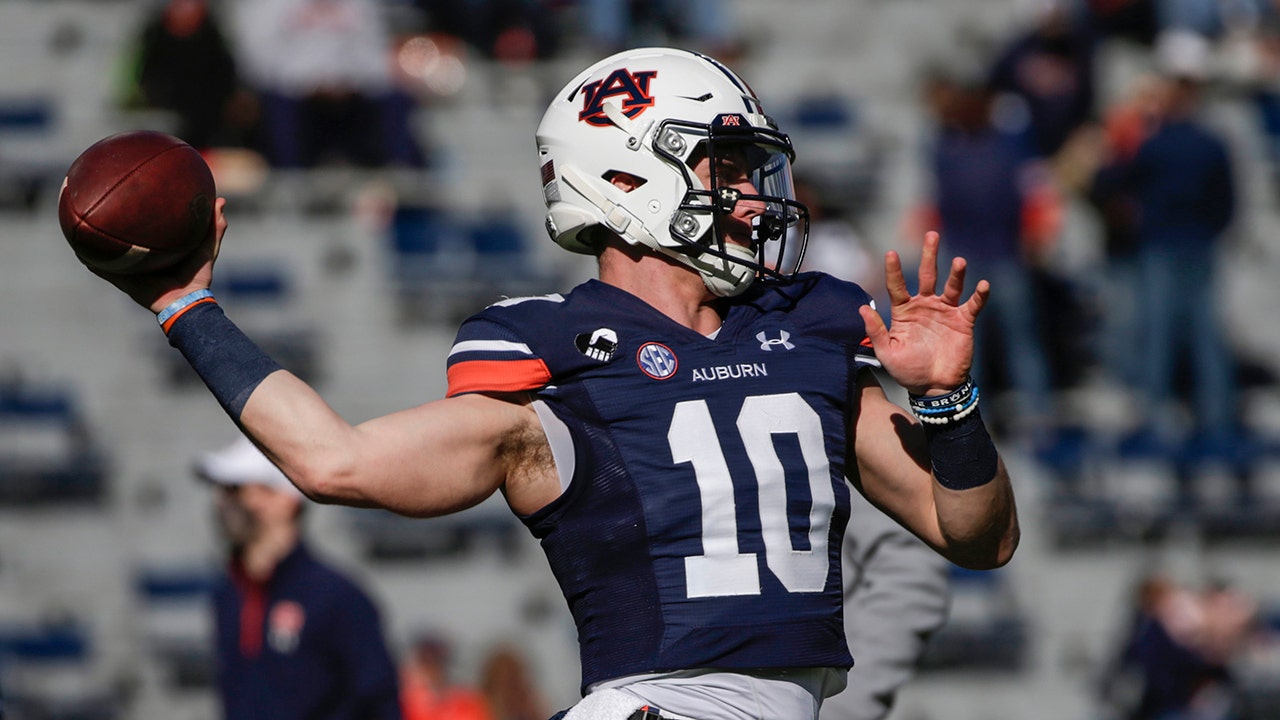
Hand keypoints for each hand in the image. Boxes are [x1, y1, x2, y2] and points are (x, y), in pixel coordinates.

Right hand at [88, 197, 227, 313]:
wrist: (187, 301)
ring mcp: (131, 270)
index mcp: (158, 250)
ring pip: (109, 253)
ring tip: (81, 225)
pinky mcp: (124, 281)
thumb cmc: (198, 276)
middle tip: (102, 204)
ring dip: (96, 242)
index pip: (147, 230)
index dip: (139, 216)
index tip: (134, 196)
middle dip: (113, 224)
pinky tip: (80, 251)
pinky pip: (104, 270)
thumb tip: (219, 200)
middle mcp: (142, 259)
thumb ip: (214, 227)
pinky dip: (93, 261)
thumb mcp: (207, 247)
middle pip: (124, 238)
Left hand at [857, 231, 987, 395]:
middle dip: (930, 255)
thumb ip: (875, 330)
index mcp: (904, 311)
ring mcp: (945, 312)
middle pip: (927, 275)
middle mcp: (925, 306)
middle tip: (932, 234)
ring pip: (951, 286)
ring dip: (956, 273)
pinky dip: (978, 295)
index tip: (891, 253)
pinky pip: (972, 305)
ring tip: (959, 261)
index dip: (894, 270)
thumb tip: (860, 308)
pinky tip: (982, 285)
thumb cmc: (908, 370)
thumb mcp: (887, 352)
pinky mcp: (963, 321)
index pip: (898, 286)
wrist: (934, 387)